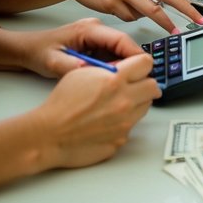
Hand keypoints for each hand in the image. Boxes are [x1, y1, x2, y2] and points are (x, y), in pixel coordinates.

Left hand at [16, 18, 145, 77]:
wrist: (26, 49)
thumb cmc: (38, 51)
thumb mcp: (53, 62)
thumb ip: (73, 68)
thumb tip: (94, 74)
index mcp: (89, 29)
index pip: (120, 39)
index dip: (134, 55)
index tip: (143, 69)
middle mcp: (96, 29)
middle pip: (123, 45)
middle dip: (129, 63)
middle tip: (132, 81)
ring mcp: (97, 36)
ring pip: (119, 52)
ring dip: (120, 67)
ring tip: (117, 83)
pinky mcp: (95, 44)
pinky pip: (111, 56)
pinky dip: (111, 68)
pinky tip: (105, 79)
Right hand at [32, 52, 159, 169]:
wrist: (49, 135)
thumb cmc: (60, 105)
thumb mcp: (83, 73)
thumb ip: (108, 69)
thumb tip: (123, 69)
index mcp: (115, 80)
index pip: (146, 63)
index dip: (141, 64)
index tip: (139, 68)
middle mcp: (125, 101)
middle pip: (153, 86)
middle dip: (144, 84)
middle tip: (134, 86)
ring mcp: (125, 122)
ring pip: (146, 107)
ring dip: (137, 103)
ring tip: (117, 105)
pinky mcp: (121, 139)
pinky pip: (131, 127)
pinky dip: (124, 123)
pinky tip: (107, 122)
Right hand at [58, 0, 202, 32]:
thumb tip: (165, 1)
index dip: (186, 3)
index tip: (198, 15)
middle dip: (184, 12)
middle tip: (195, 23)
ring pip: (150, 11)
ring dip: (161, 22)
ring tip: (167, 28)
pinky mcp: (111, 2)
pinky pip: (129, 17)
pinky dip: (130, 17)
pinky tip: (121, 9)